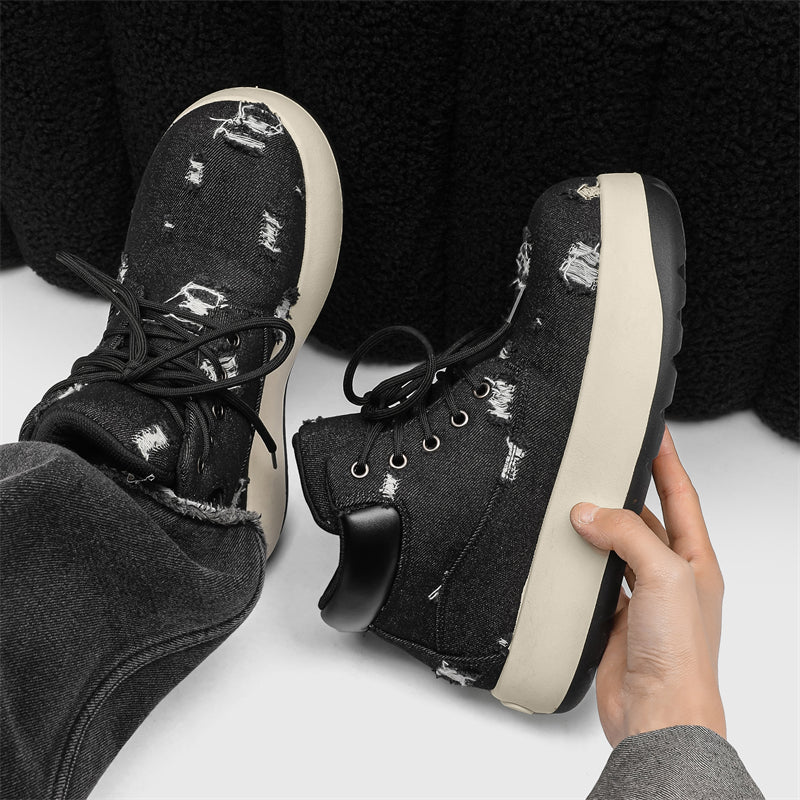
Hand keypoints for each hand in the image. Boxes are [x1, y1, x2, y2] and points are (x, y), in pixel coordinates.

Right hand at [570, 426, 725, 747]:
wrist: (658, 713)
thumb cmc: (682, 656)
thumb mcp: (665, 575)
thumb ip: (627, 535)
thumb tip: (589, 512)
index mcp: (696, 562)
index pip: (681, 497)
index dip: (667, 462)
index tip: (653, 434)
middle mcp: (671, 578)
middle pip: (645, 521)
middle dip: (623, 495)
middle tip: (598, 471)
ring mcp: (643, 601)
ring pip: (616, 551)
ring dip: (597, 532)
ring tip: (575, 509)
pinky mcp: (615, 621)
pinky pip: (595, 582)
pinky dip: (580, 567)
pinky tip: (566, 558)